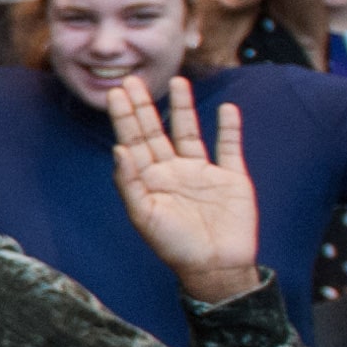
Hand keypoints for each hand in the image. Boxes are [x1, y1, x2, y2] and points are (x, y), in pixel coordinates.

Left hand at [105, 77, 261, 299]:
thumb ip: (129, 182)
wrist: (216, 267)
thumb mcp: (144, 216)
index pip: (132, 141)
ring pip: (189, 133)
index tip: (115, 92)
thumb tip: (118, 148)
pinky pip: (229, 148)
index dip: (125, 117)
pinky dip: (229, 129)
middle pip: (155, 131)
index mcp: (149, 180)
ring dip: (183, 108)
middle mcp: (173, 172)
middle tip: (132, 79)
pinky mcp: (230, 179)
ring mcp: (202, 173)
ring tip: (178, 81)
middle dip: (144, 106)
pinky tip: (228, 109)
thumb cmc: (175, 247)